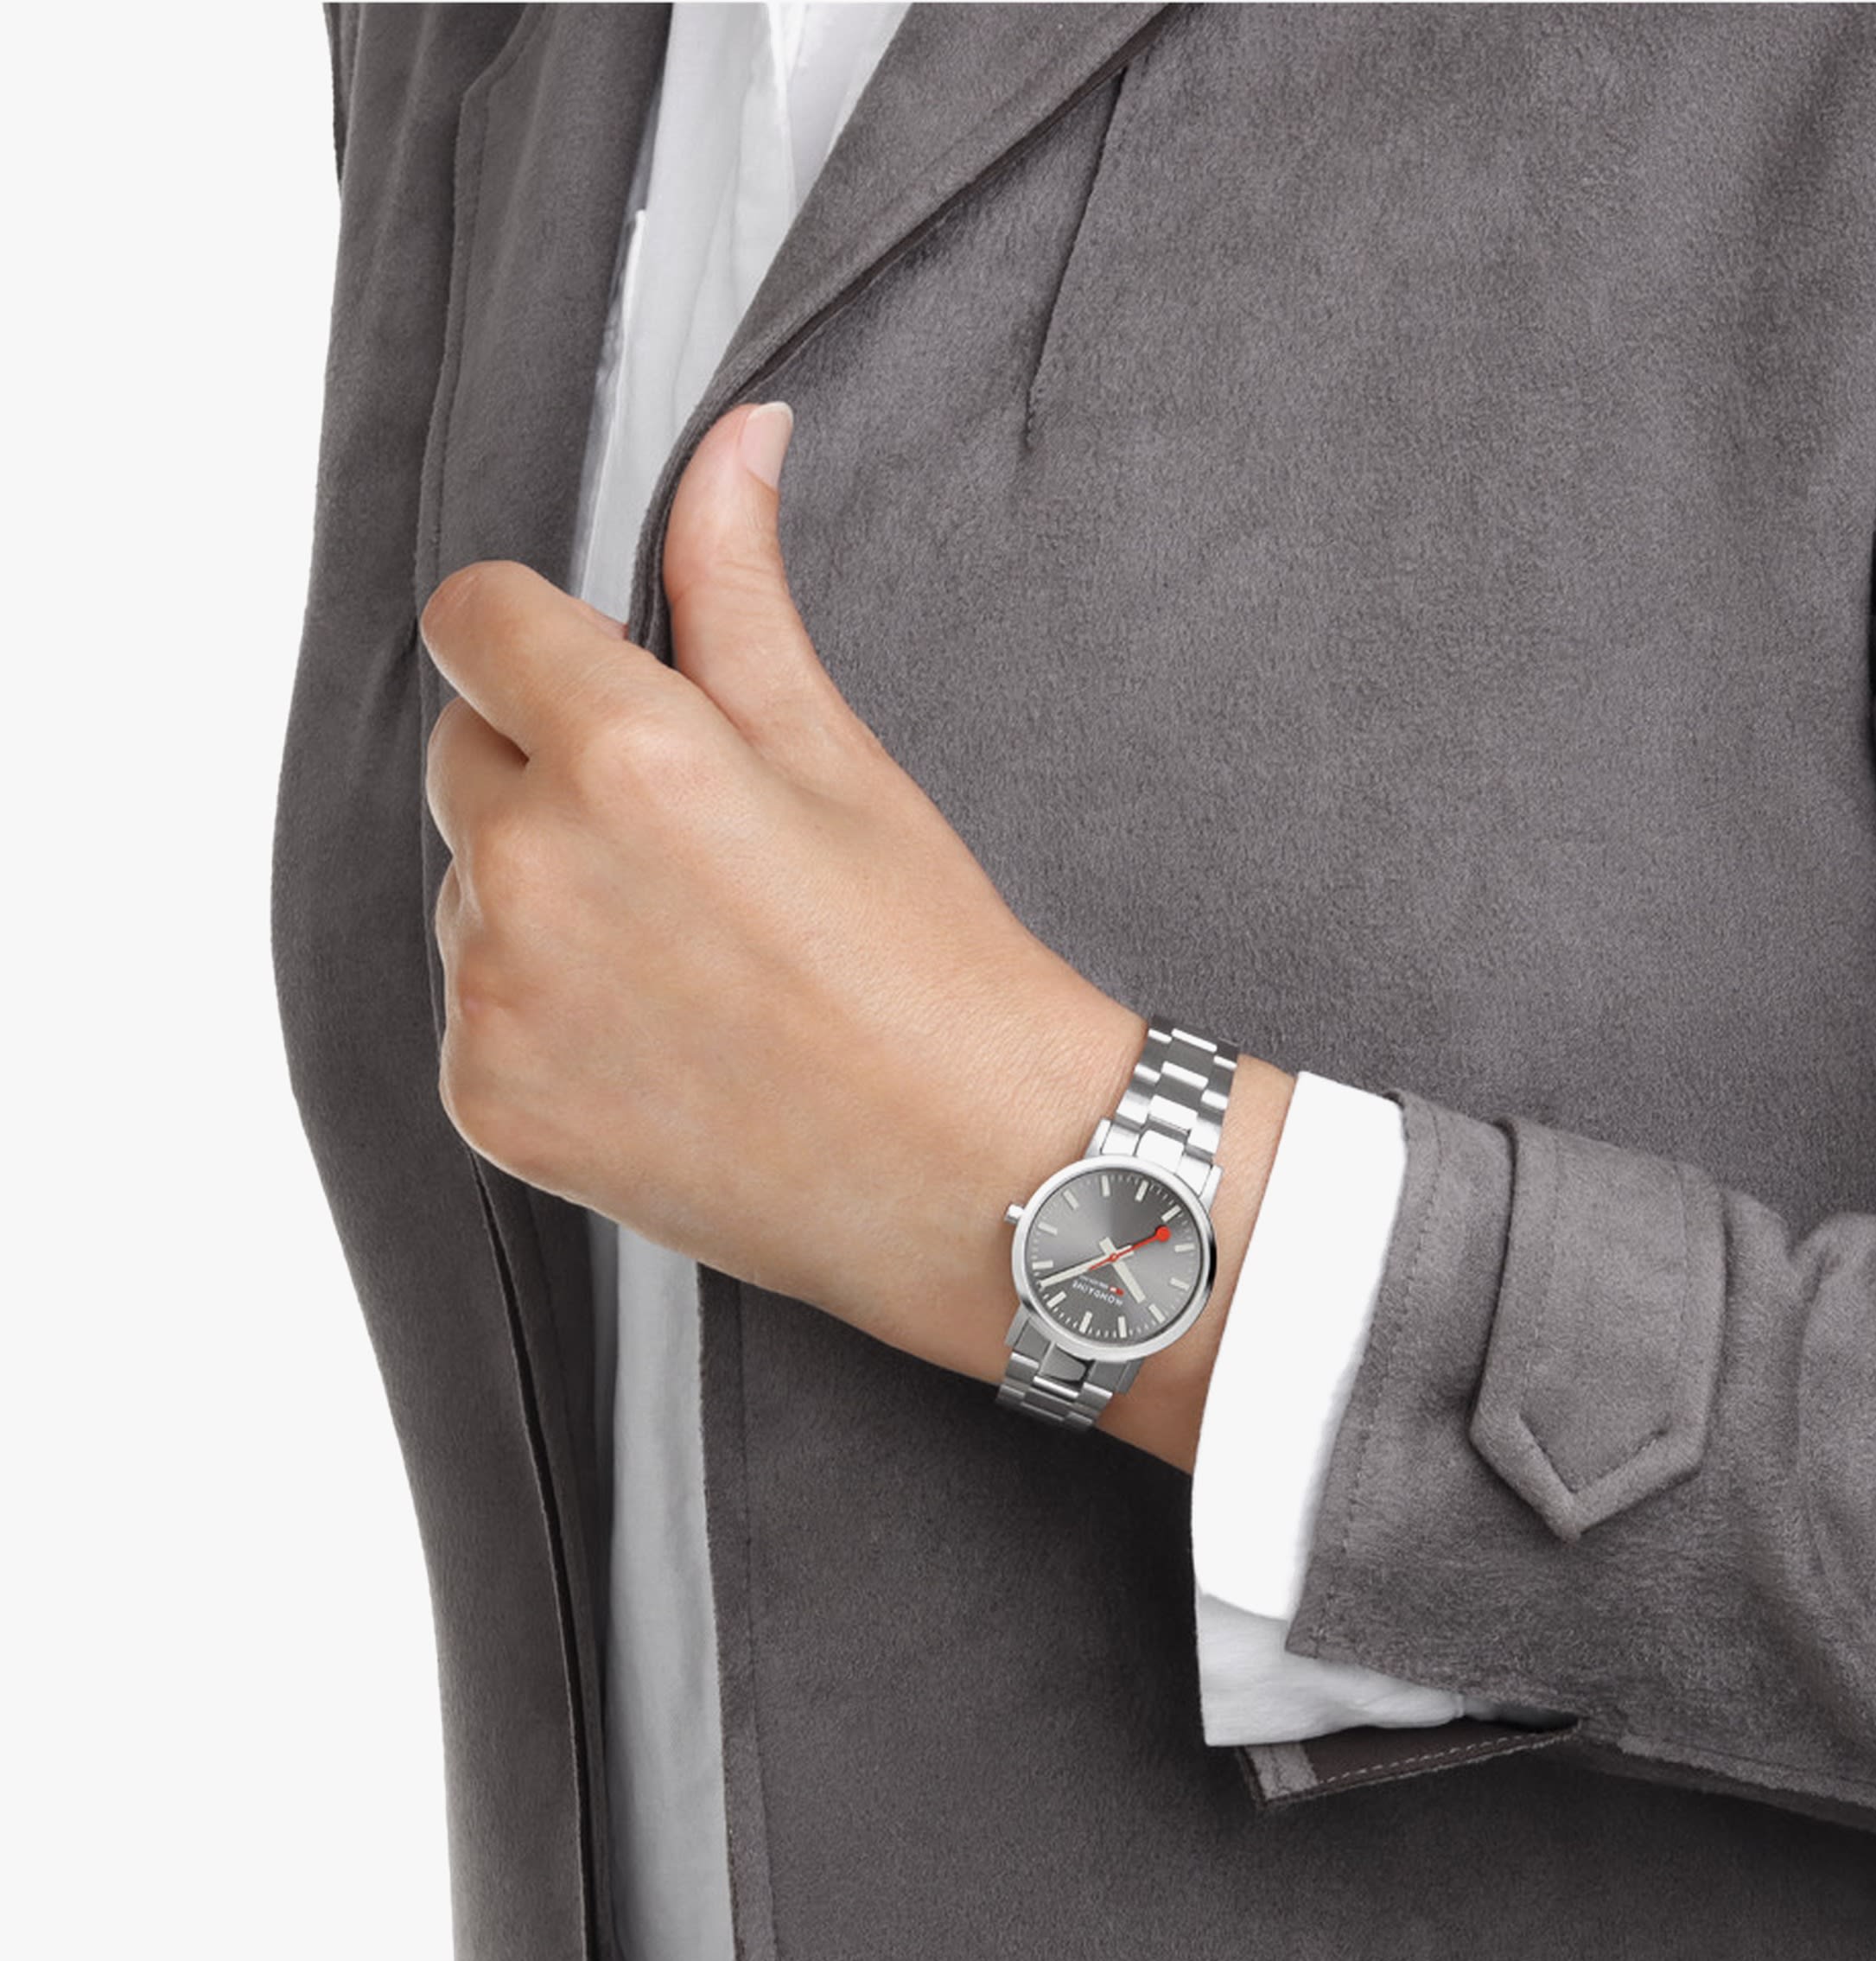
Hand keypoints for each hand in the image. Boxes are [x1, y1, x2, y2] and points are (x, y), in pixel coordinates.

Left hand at [419, 400, 1291, 1464]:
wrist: (980, 1174)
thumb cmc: (936, 962)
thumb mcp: (837, 756)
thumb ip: (737, 591)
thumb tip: (733, 441)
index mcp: (625, 754)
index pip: (473, 619)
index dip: (541, 643)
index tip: (600, 687)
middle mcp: (532, 870)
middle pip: (465, 757)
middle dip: (551, 776)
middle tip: (694, 855)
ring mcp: (497, 998)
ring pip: (467, 891)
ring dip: (544, 899)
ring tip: (694, 967)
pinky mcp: (489, 1103)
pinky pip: (474, 1011)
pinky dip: (541, 1017)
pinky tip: (664, 1047)